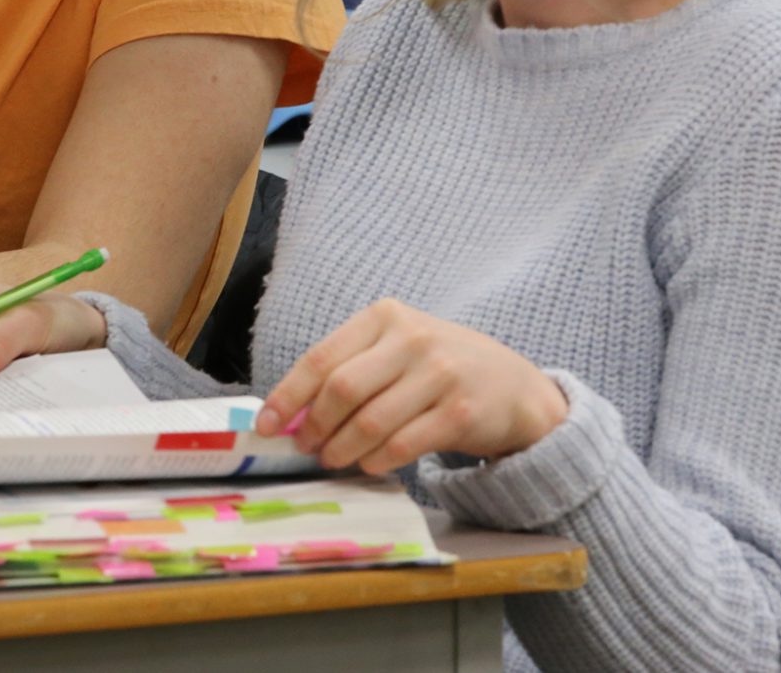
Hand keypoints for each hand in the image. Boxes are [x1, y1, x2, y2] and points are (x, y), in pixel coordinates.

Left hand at [254, 299, 568, 473]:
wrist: (514, 387)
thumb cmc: (439, 368)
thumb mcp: (398, 348)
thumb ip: (352, 368)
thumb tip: (292, 414)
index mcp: (386, 317)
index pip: (322, 357)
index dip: (288, 396)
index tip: (266, 426)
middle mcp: (413, 338)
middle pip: (342, 390)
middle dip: (315, 426)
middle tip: (306, 448)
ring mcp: (441, 374)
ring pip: (370, 421)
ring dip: (342, 449)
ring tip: (333, 459)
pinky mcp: (461, 412)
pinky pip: (403, 445)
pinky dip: (376, 460)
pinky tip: (369, 464)